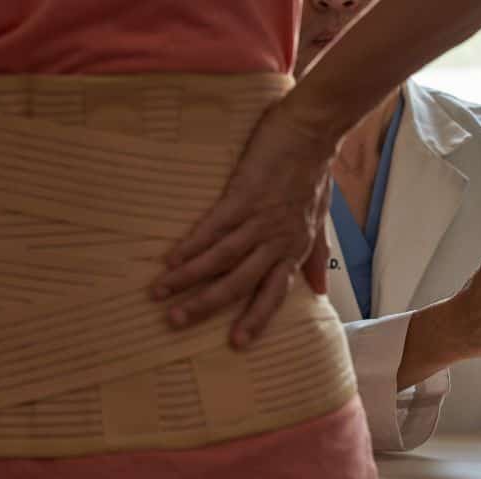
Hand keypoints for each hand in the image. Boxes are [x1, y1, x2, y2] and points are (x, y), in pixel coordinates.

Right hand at [150, 100, 336, 347]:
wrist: (312, 132)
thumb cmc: (313, 176)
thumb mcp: (320, 221)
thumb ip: (316, 256)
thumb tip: (320, 290)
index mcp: (294, 249)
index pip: (274, 293)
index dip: (256, 319)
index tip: (236, 343)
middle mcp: (277, 241)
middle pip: (241, 282)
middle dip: (208, 305)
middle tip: (177, 322)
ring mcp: (260, 219)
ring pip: (222, 258)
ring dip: (189, 277)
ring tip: (160, 292)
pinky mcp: (243, 196)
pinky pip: (213, 227)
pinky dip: (191, 244)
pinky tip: (170, 258)